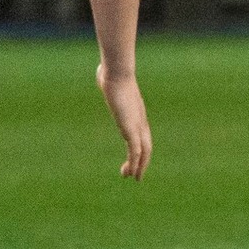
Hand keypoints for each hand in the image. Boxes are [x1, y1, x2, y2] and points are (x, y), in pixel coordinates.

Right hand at [97, 62, 151, 178]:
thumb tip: (101, 71)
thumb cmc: (112, 73)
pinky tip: (132, 171)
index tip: (132, 158)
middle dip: (142, 161)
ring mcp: (137, 124)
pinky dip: (136, 161)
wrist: (117, 73)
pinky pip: (136, 149)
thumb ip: (107, 80)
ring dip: (139, 165)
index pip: (141, 134)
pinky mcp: (131, 127)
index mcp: (135, 113)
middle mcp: (139, 120)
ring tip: (134, 178)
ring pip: (144, 150)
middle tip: (136, 175)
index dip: (139, 147)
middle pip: (146, 145)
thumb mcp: (110, 80)